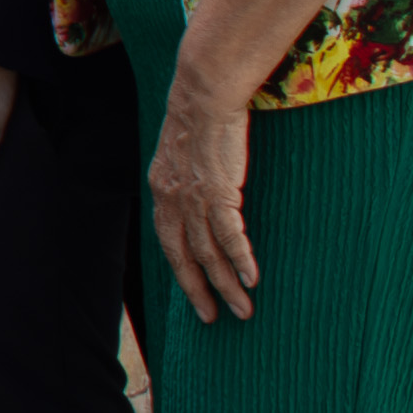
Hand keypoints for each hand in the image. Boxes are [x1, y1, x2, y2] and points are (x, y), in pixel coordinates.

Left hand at [148, 83, 260, 322]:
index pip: (168, 240)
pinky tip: (252, 280)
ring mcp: (193, 197)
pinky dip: (240, 260)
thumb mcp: (183, 153)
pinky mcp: (217, 192)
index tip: (195, 292)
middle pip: (183, 256)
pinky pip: (229, 236)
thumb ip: (187, 178)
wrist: (203, 94)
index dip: (182, 269)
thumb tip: (202, 193)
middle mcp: (171, 199)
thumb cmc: (200, 118)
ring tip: (243, 310)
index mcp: (161, 190)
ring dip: (226, 284)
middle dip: (199, 290)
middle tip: (214, 318)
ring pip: (208, 253)